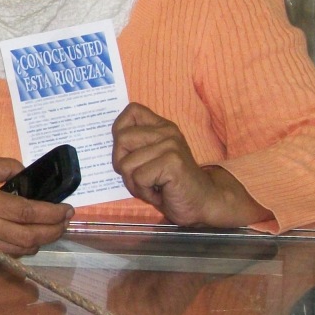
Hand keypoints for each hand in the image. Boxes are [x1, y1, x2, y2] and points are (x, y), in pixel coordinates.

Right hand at [0, 157, 72, 257]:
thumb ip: (4, 165)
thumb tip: (28, 174)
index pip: (27, 212)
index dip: (52, 213)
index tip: (68, 209)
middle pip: (31, 236)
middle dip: (55, 230)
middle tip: (65, 221)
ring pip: (24, 250)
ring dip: (43, 240)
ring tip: (51, 228)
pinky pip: (12, 256)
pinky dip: (26, 248)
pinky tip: (30, 237)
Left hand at [111, 103, 264, 227]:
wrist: (201, 203)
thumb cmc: (170, 185)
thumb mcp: (150, 159)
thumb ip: (135, 145)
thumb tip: (113, 140)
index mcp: (161, 127)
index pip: (132, 111)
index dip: (120, 130)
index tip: (129, 151)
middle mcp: (167, 132)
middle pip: (121, 139)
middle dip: (122, 165)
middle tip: (141, 177)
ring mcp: (170, 146)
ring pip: (126, 164)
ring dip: (134, 184)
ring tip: (153, 186)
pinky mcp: (172, 163)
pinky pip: (138, 178)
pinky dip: (145, 192)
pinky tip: (160, 193)